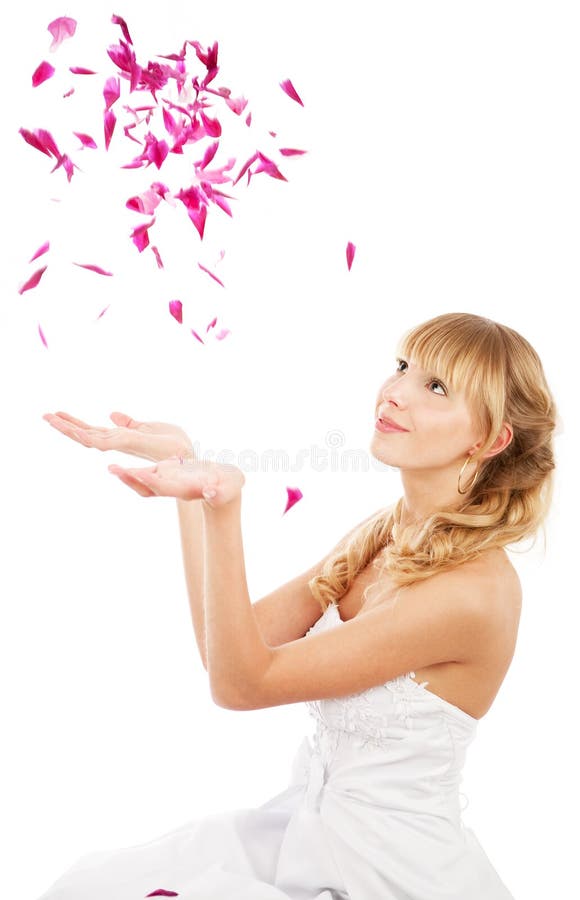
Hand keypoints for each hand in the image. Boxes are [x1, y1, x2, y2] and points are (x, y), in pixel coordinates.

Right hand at [42, 410, 194, 463]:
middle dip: (66, 426)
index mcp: (122, 437)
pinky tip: (77, 431)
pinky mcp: (129, 446)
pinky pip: (105, 442)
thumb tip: (112, 414)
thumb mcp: (150, 427)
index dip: (75, 423)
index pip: (93, 430)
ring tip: (51, 419)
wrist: (190, 457)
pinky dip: (89, 436)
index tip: (57, 414)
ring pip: (90, 438)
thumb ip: (130, 423)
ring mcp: (122, 445)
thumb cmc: (175, 446)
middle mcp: (119, 443)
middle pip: (87, 434)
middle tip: (44, 415)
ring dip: (71, 429)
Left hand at [107, 457, 244, 507]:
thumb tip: (211, 492)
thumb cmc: (229, 489)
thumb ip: (219, 491)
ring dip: (128, 476)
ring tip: (112, 467)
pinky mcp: (168, 477)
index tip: (138, 472)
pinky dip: (134, 471)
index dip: (152, 480)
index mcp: (187, 489)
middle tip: (113, 469)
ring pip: (144, 483)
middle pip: (148, 487)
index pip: (166, 487)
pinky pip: (147, 475)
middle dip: (131, 479)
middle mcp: (173, 489)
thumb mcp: (227, 489)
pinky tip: (124, 463)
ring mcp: (169, 484)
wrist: (226, 490)